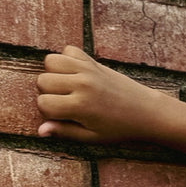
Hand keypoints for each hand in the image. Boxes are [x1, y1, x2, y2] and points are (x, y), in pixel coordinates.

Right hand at [36, 46, 172, 143]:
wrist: (145, 111)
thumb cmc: (118, 129)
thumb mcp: (91, 137)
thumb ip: (64, 132)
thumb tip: (40, 131)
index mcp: (80, 106)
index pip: (43, 103)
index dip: (48, 112)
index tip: (63, 117)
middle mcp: (82, 84)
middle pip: (42, 80)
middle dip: (48, 93)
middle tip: (66, 103)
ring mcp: (87, 69)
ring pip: (50, 61)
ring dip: (53, 74)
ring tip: (67, 87)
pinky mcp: (93, 61)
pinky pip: (69, 50)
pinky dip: (68, 59)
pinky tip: (77, 75)